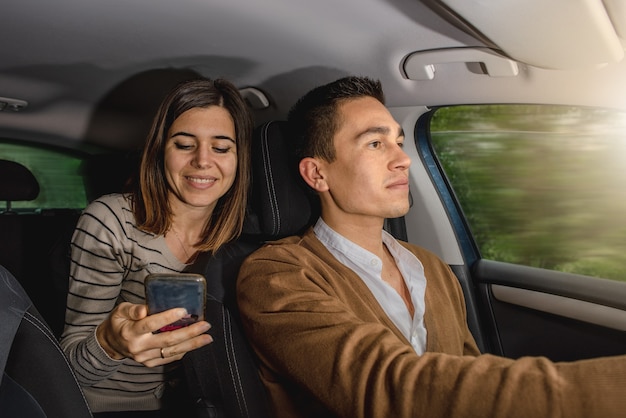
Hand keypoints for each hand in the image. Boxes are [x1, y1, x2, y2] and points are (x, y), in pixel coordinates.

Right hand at [96, 302, 212, 365]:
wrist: (110, 344)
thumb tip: (144, 309)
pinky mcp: (150, 363)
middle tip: (205, 325)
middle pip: (167, 340)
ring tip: (207, 337)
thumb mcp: (120, 311)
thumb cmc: (119, 322)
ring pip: (172, 351)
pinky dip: (183, 351)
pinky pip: (170, 358)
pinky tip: (195, 344)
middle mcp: (138, 347)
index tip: (184, 311)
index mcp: (130, 331)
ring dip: (191, 344)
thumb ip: (132, 309)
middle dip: (189, 333)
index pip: (151, 324)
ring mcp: (144, 358)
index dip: (167, 317)